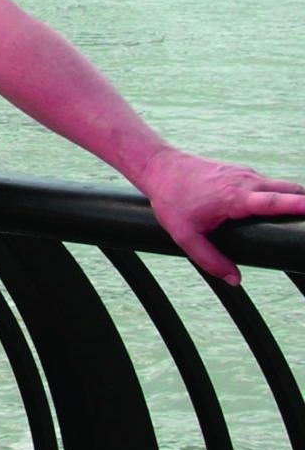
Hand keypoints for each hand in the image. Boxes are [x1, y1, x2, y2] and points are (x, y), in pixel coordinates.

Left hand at [134, 148, 304, 286]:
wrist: (159, 169)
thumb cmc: (172, 201)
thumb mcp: (185, 236)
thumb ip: (210, 260)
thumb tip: (235, 280)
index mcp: (235, 197)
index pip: (275, 201)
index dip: (299, 205)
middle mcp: (246, 182)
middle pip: (290, 189)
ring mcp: (246, 173)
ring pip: (281, 185)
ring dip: (294, 198)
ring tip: (301, 218)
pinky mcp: (242, 171)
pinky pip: (268, 183)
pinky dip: (280, 193)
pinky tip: (279, 208)